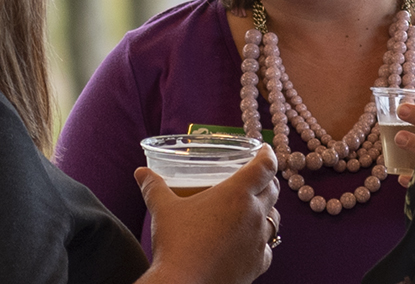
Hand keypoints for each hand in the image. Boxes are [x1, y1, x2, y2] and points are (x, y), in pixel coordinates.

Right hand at [135, 144, 279, 283]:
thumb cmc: (176, 244)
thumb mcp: (163, 210)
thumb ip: (153, 187)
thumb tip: (141, 173)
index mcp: (237, 194)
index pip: (265, 167)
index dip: (268, 155)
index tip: (265, 150)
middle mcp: (254, 215)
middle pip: (273, 191)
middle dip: (267, 181)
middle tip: (257, 177)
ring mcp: (258, 241)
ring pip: (273, 219)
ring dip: (267, 211)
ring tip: (255, 209)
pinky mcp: (257, 265)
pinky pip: (267, 249)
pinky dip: (261, 242)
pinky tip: (249, 243)